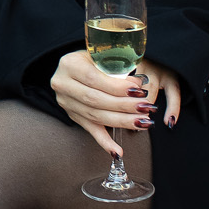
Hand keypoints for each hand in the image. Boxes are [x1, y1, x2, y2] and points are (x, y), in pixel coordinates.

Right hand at [50, 51, 181, 157]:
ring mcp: (66, 103)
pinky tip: (118, 152)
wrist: (73, 66)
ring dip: (121, 122)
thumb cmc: (92, 58)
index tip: (139, 91)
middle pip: (95, 100)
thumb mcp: (101, 56)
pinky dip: (105, 142)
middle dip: (123, 106)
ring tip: (143, 122)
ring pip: (95, 116)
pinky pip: (90, 130)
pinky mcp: (72, 116)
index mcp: (69, 65)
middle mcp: (63, 85)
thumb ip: (117, 69)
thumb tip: (138, 86)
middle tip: (145, 108)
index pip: (95, 79)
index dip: (118, 87)